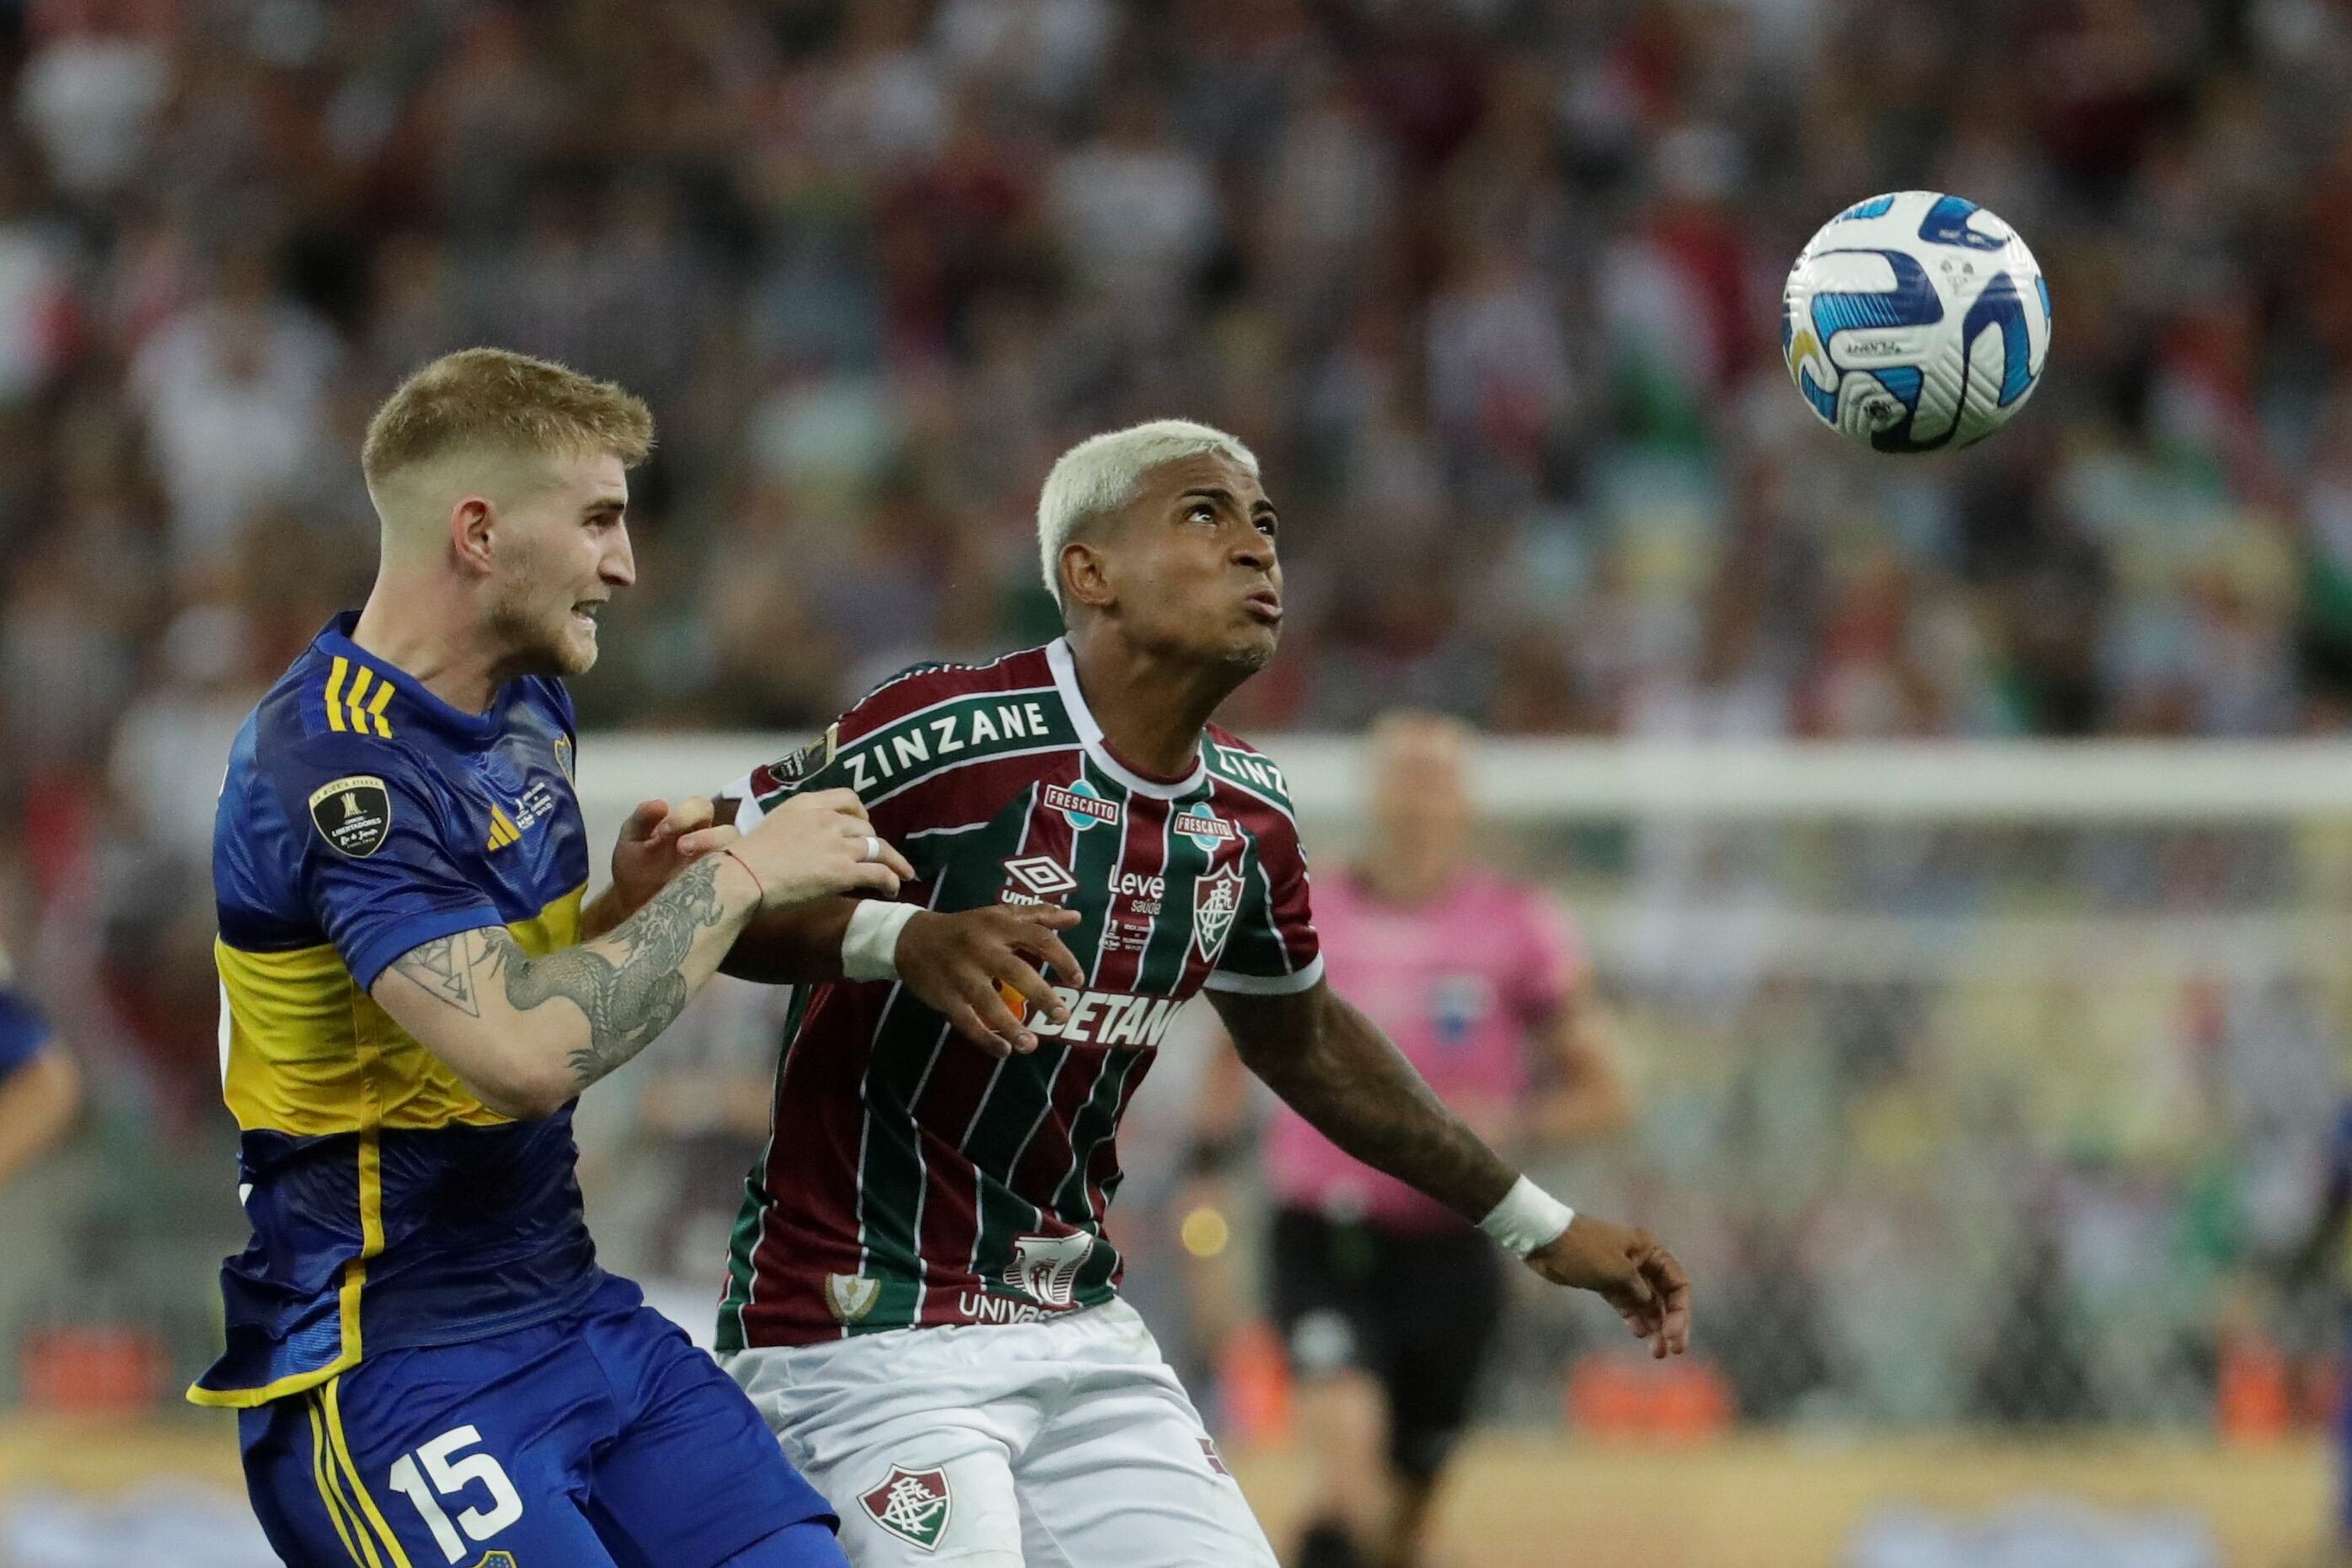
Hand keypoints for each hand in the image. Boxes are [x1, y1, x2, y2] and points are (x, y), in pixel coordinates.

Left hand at [608, 796, 734, 919]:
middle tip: (681, 849)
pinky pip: (740, 883)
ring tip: (695, 871)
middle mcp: (712, 843)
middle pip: (728, 831)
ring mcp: (721, 869)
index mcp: (690, 825)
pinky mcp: (725, 893)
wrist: (633, 911)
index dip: (686, 814)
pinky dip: (730, 881)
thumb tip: (661, 803)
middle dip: (708, 837)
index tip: (662, 831)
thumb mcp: (631, 841)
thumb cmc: (636, 872)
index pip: (701, 807)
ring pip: (741, 856)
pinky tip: (706, 886)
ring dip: (721, 859)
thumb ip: (642, 819)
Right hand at [723, 789, 916, 908]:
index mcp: (808, 803)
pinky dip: (891, 880)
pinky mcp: (843, 870)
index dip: (861, 813)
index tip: (864, 825)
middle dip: (874, 842)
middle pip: (866, 827)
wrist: (742, 876)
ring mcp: (838, 844)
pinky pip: (879, 872)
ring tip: (900, 875)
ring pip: (879, 848)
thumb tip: (808, 840)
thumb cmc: (747, 857)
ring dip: (893, 862)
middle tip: (877, 857)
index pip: (847, 798)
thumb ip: (798, 824)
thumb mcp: (774, 824)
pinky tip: (892, 889)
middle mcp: (827, 818)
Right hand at [896, 902, 1083, 1058]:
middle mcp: (981, 948)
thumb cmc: (967, 928)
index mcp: (999, 926)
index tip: (1078, 980)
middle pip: (1016, 971)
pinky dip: (984, 1038)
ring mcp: (961, 973)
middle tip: (1062, 1016)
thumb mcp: (1000, 915)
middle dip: (1041, 995)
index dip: (1062, 958)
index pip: (1037, 938)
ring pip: (988, 1002)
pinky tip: (1004, 1051)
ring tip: (1032, 1045)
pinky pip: (966, 1021)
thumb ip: (1039, 916)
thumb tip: (1076, 917)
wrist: (912, 938)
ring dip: (1011, 1026)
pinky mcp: (944, 996)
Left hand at [1525, 1212, 1691, 1359]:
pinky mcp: (1606, 1283)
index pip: (1677, 1283)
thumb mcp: (1618, 1270)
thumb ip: (1640, 1290)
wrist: (1546, 1241)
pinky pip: (1627, 1304)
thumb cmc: (1584, 1250)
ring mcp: (1623, 1273)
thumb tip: (1650, 1305)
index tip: (1675, 1334)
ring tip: (1657, 1352)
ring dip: (1653, 1325)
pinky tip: (1639, 1333)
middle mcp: (1641, 1261)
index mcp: (1650, 1249)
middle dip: (1670, 1322)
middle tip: (1674, 1350)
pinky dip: (1634, 1318)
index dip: (1680, 1310)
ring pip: (1646, 1303)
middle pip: (1664, 1296)